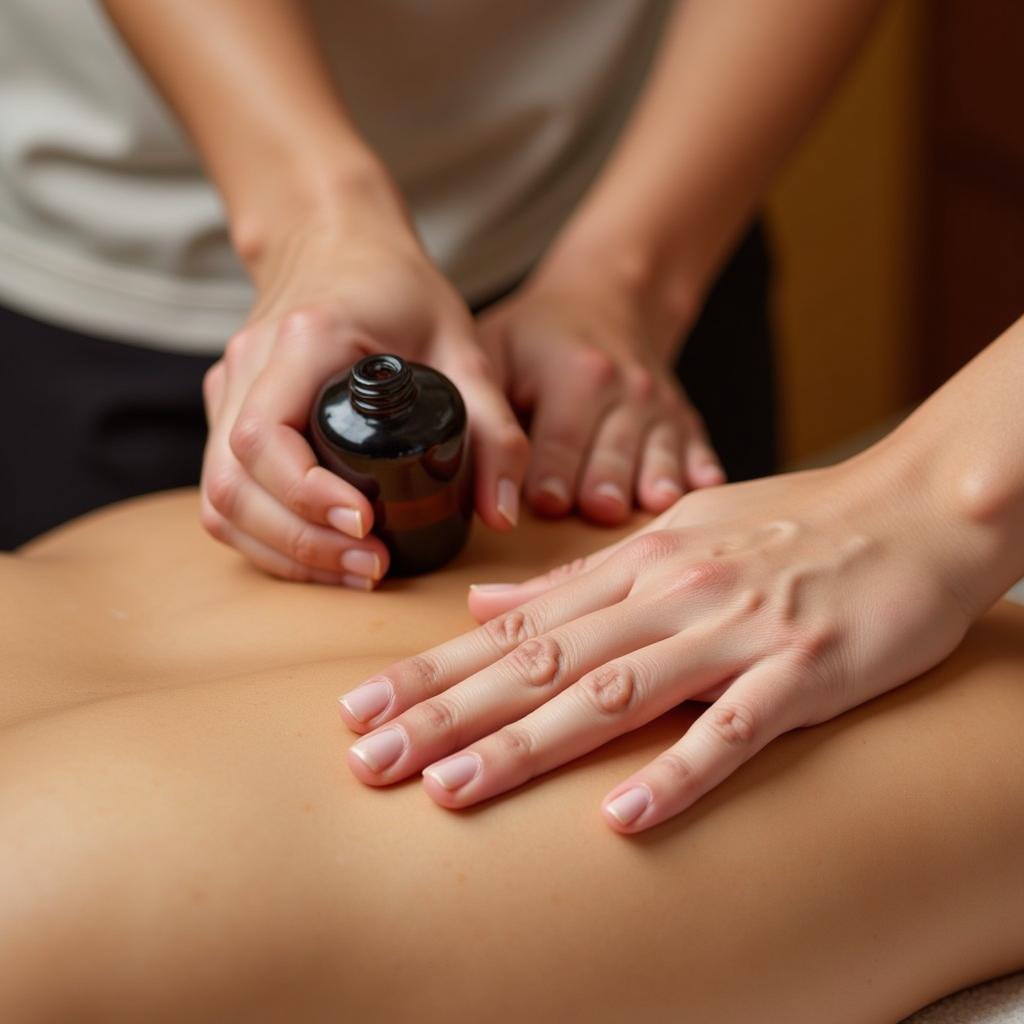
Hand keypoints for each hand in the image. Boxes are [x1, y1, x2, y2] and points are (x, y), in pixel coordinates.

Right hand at [201, 181, 528, 586]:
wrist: (339, 242)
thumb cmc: (400, 290)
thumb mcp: (464, 347)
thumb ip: (494, 427)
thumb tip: (502, 514)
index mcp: (303, 340)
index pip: (267, 437)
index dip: (306, 497)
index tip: (366, 526)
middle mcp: (248, 365)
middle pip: (231, 481)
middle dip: (298, 541)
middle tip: (369, 566)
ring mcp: (226, 389)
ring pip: (218, 496)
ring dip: (278, 548)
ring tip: (351, 569)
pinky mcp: (225, 411)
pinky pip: (224, 489)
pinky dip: (264, 534)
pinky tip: (318, 553)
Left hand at [338, 458, 976, 831]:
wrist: (914, 508)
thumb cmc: (790, 526)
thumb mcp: (674, 536)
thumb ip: (580, 578)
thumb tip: (490, 604)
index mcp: (636, 565)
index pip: (515, 628)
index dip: (433, 670)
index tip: (361, 708)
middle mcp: (670, 594)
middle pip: (542, 662)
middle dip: (449, 713)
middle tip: (369, 759)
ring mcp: (734, 631)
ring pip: (613, 691)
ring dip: (528, 743)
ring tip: (450, 788)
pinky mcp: (802, 670)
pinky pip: (733, 728)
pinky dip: (679, 771)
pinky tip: (623, 817)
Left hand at [477, 258, 722, 525]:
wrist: (607, 301)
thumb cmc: (537, 338)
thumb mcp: (494, 353)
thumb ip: (481, 411)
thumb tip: (459, 469)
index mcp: (574, 374)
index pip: (560, 434)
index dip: (551, 470)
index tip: (546, 502)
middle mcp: (626, 389)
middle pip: (613, 451)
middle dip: (604, 483)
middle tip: (600, 511)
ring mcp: (660, 408)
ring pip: (660, 454)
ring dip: (656, 481)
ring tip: (656, 503)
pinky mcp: (684, 422)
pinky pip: (700, 450)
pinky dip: (703, 472)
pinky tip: (708, 490)